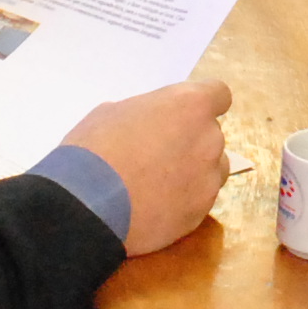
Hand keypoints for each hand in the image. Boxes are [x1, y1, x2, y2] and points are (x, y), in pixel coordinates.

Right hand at [62, 80, 234, 255]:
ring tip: (158, 185)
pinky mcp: (200, 214)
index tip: (185, 115)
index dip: (202, 104)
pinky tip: (153, 208)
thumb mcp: (112, 113)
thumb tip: (147, 126)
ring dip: (193, 172)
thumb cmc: (94, 149)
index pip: (219, 95)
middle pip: (212, 135)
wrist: (88, 206)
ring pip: (212, 170)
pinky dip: (182, 202)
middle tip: (158, 153)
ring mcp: (208, 180)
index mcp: (189, 106)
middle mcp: (209, 140)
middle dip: (191, 141)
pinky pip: (198, 201)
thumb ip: (145, 114)